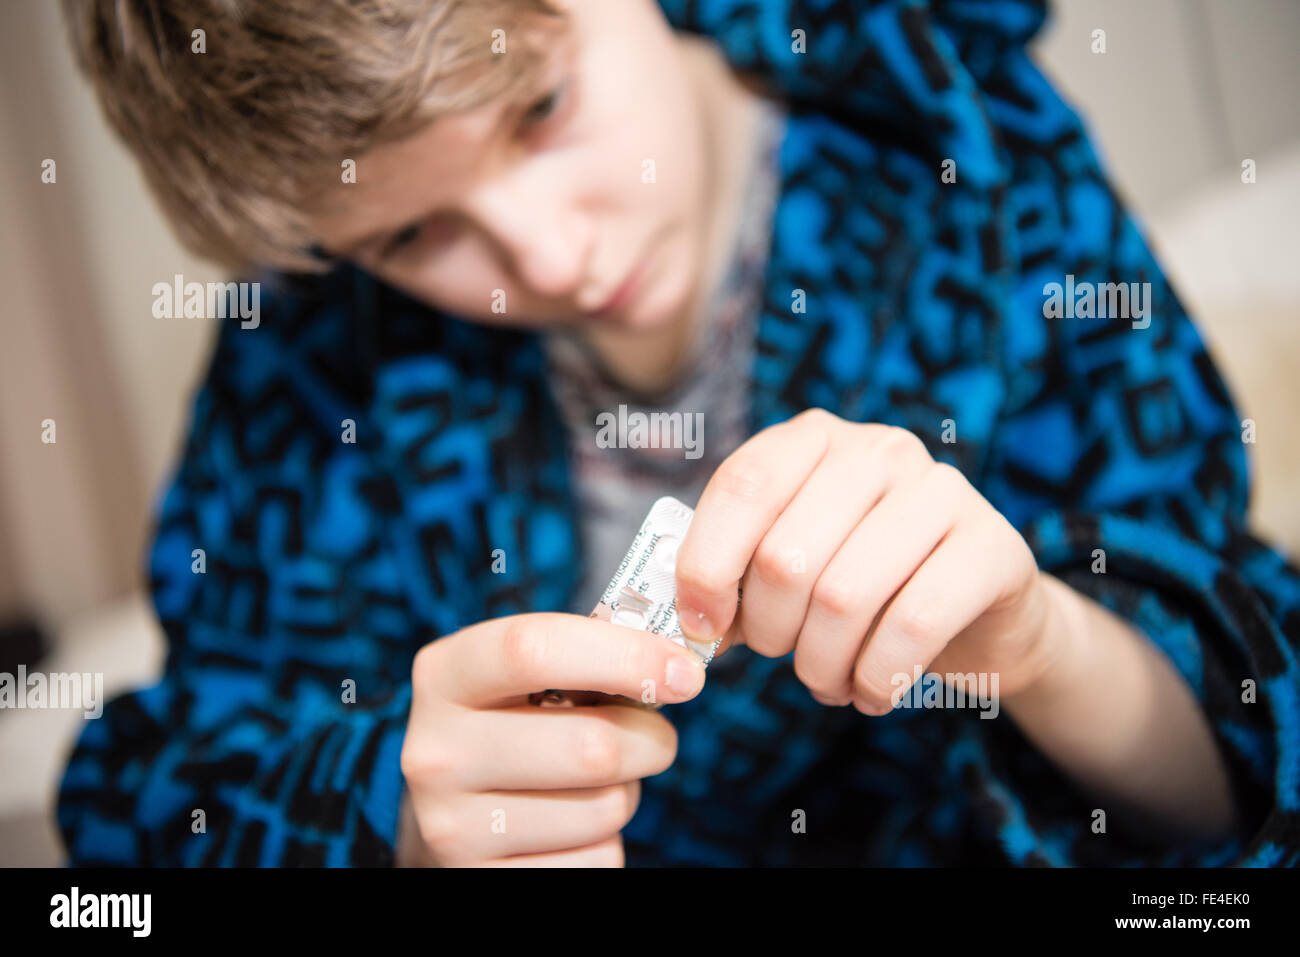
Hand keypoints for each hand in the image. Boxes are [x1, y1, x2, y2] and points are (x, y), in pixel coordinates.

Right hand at [398, 612, 705, 865]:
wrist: (453, 812)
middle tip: (650, 733)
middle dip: (649, 738)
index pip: (534, 650)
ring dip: (627, 792)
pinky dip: (607, 843)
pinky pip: (599, 861)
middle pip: (592, 746)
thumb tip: (678, 669)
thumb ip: (588, 655)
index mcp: (445, 676)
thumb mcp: (525, 675)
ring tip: (591, 781)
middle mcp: (436, 752)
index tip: (685, 672)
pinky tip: (570, 826)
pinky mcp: (484, 881)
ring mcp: (455, 828)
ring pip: (605, 808)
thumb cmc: (515, 724)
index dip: (625, 656)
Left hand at [673, 408, 1061, 713]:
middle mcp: (879, 449)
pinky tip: (872, 692)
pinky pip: (914, 625)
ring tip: (827, 680)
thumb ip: (731, 584)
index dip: (706, 565)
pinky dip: (877, 678)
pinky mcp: (993, 546)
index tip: (701, 625)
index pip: (743, 486)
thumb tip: (684, 627)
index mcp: (815, 438)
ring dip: (821, 665)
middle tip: (783, 656)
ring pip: (844, 597)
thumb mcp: (789, 571)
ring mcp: (943, 491)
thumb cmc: (862, 587)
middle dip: (769, 631)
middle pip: (786, 554)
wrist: (979, 613)